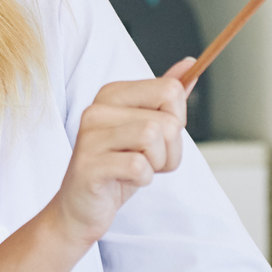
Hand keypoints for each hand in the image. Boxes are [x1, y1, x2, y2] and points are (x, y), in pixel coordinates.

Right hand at [45, 60, 191, 246]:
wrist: (81, 207)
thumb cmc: (116, 167)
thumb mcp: (144, 128)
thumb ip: (164, 96)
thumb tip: (190, 64)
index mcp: (112, 94)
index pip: (170, 90)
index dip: (176, 120)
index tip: (158, 137)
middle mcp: (98, 109)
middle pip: (167, 119)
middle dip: (170, 148)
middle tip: (147, 159)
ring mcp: (90, 136)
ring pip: (154, 138)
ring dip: (157, 164)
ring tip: (136, 170)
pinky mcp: (90, 165)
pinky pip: (139, 166)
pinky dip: (143, 179)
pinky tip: (125, 180)